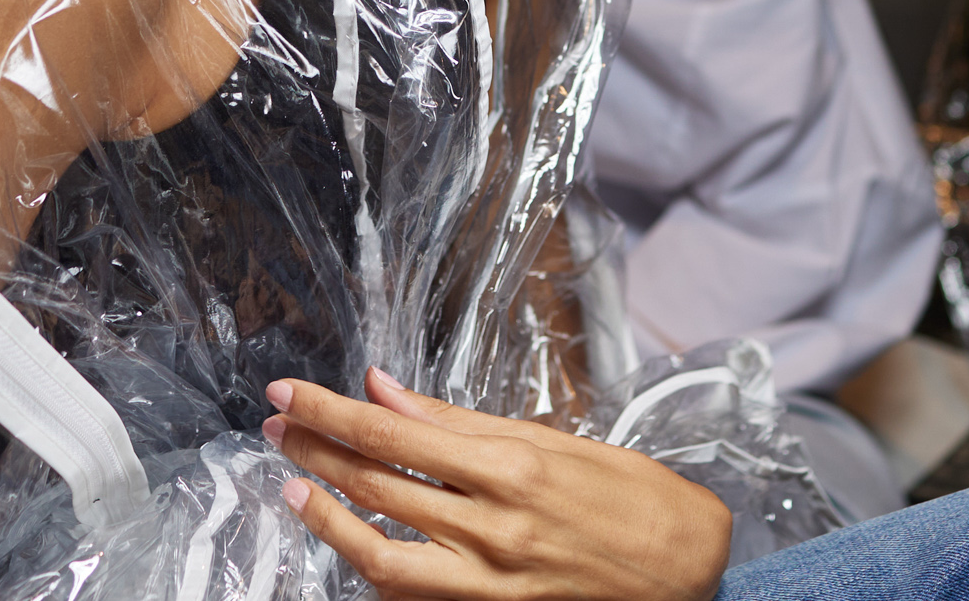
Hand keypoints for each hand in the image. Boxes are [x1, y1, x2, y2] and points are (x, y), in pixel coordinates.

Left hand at [263, 368, 730, 600]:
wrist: (692, 573)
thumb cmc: (634, 499)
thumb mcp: (553, 439)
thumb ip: (459, 419)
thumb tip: (384, 389)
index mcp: (511, 466)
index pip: (391, 432)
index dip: (329, 411)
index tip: (288, 394)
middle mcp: (493, 527)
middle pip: (375, 485)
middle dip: (314, 452)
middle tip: (277, 427)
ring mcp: (489, 583)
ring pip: (378, 556)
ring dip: (326, 518)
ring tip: (294, 487)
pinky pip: (412, 598)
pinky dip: (373, 571)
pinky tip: (350, 544)